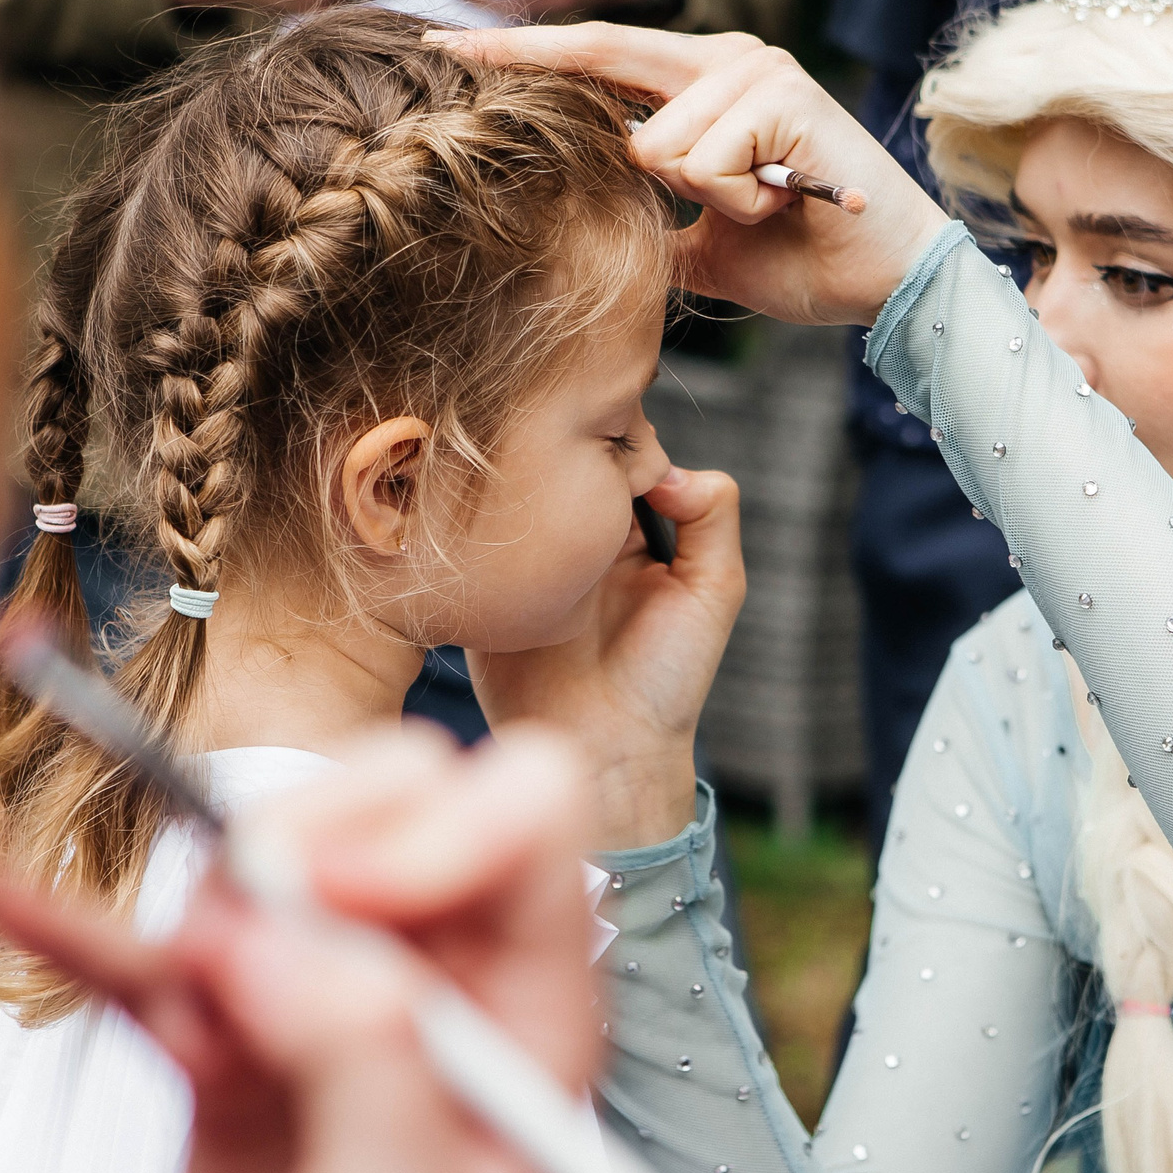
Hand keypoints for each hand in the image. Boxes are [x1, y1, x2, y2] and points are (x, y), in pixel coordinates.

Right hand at [0, 728, 598, 1172]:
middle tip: (234, 956)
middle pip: (383, 812)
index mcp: (530, 1011)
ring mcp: (328, 1008)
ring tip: (195, 1035)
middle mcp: (442, 990)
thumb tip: (283, 928)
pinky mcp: (227, 1046)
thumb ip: (366, 1062)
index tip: (328, 896)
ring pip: (264, 868)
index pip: (520, 816)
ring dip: (201, 925)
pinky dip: (89, 931)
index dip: (420, 826)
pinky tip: (25, 911)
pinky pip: (155, 953)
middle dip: (296, 856)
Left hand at [432, 24, 951, 324]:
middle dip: (525, 63)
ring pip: (652, 141)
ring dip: (698, 199)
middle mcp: (732, 56)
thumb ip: (644, 216)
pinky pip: (700, 160)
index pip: (599, 55)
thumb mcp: (698, 241)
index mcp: (708, 80)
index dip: (523, 52)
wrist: (888, 280)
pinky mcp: (783, 97)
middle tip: (444, 50)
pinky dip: (732, 203)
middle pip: (603, 58)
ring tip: (759, 211)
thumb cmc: (802, 258)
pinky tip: (779, 207)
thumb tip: (571, 231)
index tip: (448, 49)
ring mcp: (760, 69)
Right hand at [468, 466, 744, 849]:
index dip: (609, 433)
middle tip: (540, 429)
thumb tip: (665, 466)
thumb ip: (711, 517)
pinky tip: (462, 501)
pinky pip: (463, 548)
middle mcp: (574, 542)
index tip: (597, 417)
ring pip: (505, 499)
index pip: (615, 459)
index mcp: (631, 534)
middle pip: (556, 468)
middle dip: (550, 444)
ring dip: (500, 477)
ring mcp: (523, 566)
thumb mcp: (714, 591)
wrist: (606, 756)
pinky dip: (458, 523)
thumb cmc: (668, 680)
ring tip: (502, 461)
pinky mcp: (480, 594)